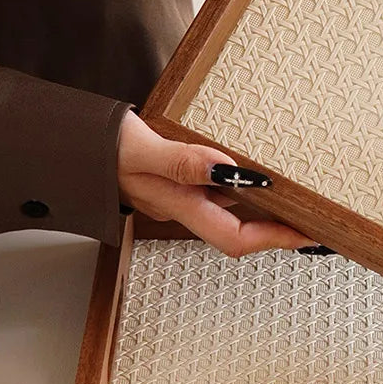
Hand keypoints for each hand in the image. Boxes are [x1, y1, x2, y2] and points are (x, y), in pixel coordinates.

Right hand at [116, 111, 313, 256]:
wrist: (67, 144)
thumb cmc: (98, 147)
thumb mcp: (140, 148)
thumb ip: (181, 161)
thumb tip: (228, 169)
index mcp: (177, 205)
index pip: (235, 236)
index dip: (274, 239)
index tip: (307, 235)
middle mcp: (181, 206)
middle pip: (239, 231)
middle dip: (278, 231)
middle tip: (315, 224)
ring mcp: (178, 196)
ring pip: (230, 211)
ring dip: (264, 210)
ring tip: (298, 201)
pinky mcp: (175, 182)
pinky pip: (216, 192)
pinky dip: (242, 188)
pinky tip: (255, 175)